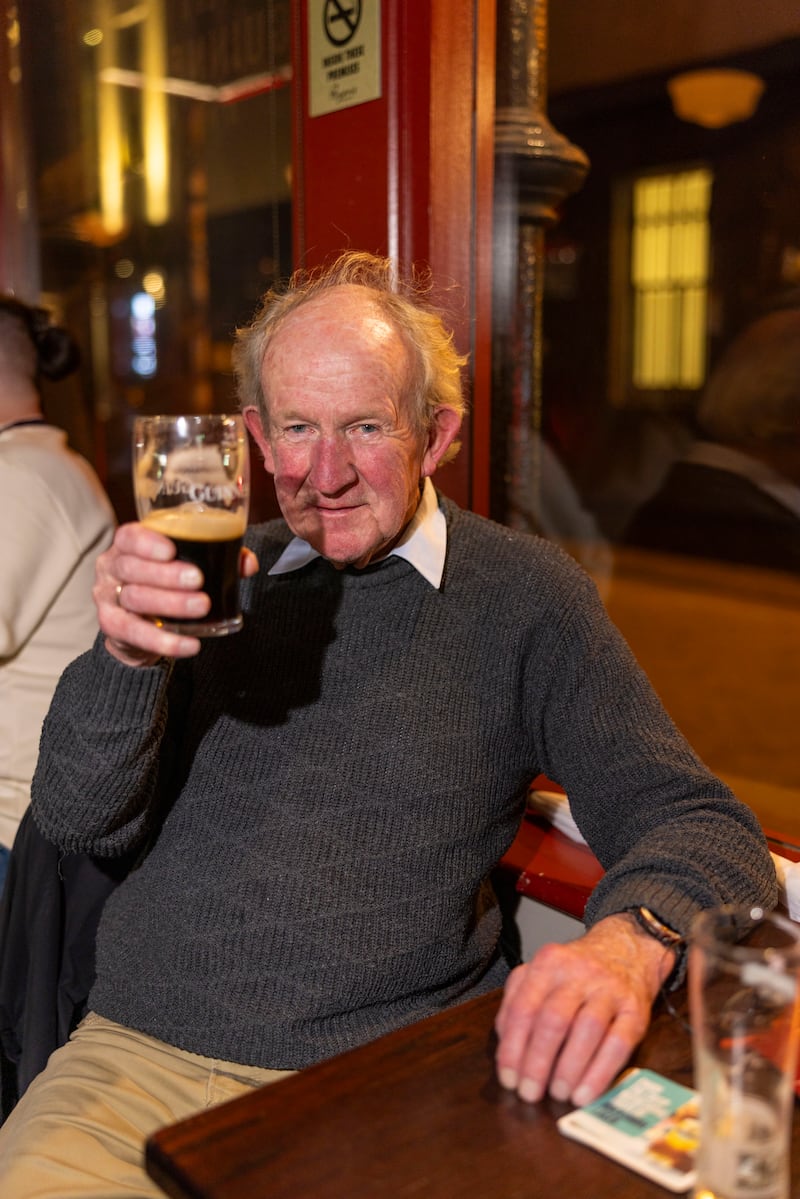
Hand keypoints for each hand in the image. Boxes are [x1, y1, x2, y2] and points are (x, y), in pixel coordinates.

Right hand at [94, 522, 258, 666]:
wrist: (140, 625)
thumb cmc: (166, 583)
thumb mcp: (186, 564)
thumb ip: (218, 558)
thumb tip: (248, 563)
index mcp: (128, 545)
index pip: (129, 536)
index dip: (147, 542)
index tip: (172, 549)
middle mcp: (112, 568)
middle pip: (132, 568)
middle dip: (167, 574)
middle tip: (198, 580)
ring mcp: (108, 598)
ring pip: (135, 598)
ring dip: (171, 603)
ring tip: (202, 607)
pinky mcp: (113, 627)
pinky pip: (135, 633)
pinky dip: (164, 641)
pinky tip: (190, 645)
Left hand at [494, 912, 675, 1107]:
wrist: (626, 950)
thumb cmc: (576, 973)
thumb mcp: (541, 975)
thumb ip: (518, 1003)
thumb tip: (507, 1047)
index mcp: (548, 964)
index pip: (524, 1008)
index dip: (513, 1049)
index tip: (509, 1080)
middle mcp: (579, 972)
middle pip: (553, 1020)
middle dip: (538, 1063)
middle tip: (530, 1094)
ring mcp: (609, 989)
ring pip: (587, 1030)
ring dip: (569, 1069)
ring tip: (558, 1095)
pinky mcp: (636, 1009)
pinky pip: (619, 1044)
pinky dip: (600, 1073)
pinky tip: (586, 1094)